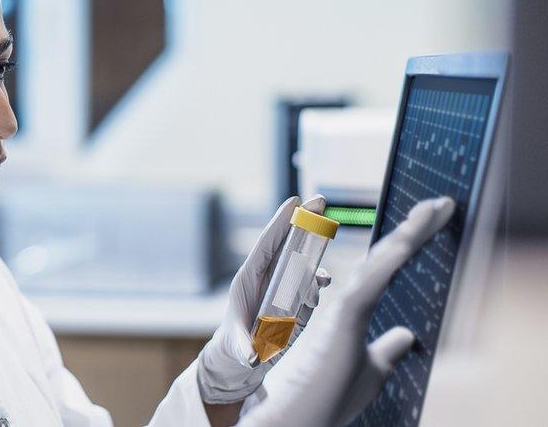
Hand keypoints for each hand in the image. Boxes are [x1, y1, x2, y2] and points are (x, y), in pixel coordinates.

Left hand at [197, 195, 330, 404]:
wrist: (243, 358)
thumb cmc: (235, 346)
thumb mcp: (237, 346)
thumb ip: (245, 348)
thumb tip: (253, 357)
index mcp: (248, 278)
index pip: (265, 244)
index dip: (279, 222)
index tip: (294, 201)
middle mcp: (267, 277)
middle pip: (287, 243)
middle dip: (303, 221)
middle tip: (321, 199)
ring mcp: (283, 286)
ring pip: (302, 262)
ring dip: (315, 260)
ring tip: (321, 277)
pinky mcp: (296, 299)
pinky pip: (311, 285)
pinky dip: (319, 283)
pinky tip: (323, 286)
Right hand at [237, 196, 455, 425]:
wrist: (296, 419)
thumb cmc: (325, 397)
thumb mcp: (370, 371)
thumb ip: (387, 349)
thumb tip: (408, 335)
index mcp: (353, 311)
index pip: (386, 269)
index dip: (410, 244)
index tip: (435, 220)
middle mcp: (346, 301)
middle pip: (385, 257)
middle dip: (416, 229)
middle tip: (441, 204)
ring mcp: (342, 307)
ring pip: (380, 262)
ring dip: (410, 235)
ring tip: (434, 210)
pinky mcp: (342, 318)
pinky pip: (371, 282)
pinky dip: (391, 260)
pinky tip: (410, 242)